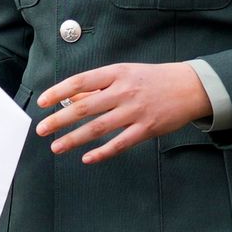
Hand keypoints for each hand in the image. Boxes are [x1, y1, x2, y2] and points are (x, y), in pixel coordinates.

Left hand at [36, 62, 210, 162]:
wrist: (189, 87)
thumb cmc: (153, 79)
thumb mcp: (125, 74)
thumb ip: (98, 88)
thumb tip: (70, 98)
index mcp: (116, 74)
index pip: (80, 82)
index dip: (58, 92)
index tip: (42, 102)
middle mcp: (124, 91)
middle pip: (85, 108)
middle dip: (59, 120)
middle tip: (41, 129)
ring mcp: (135, 111)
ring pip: (98, 128)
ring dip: (74, 139)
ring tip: (56, 147)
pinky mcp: (146, 129)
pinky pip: (120, 143)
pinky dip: (102, 153)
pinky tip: (87, 158)